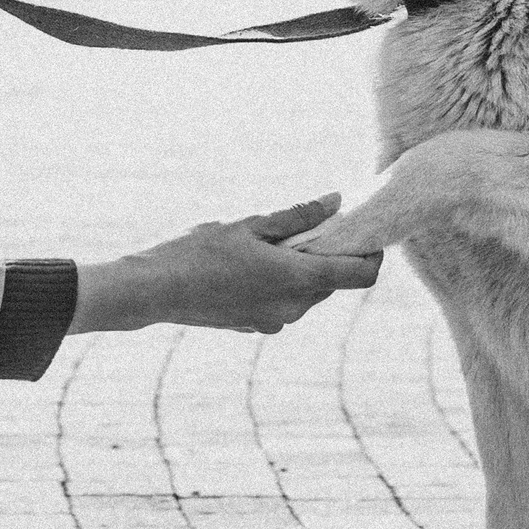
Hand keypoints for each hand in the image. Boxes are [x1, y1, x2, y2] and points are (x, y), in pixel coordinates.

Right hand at [73, 194, 382, 335]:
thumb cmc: (200, 251)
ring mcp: (275, 322)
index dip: (373, 256)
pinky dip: (282, 286)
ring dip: (304, 271)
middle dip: (330, 257)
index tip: (366, 236)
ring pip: (308, 294)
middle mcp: (294, 307)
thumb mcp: (250, 225)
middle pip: (333, 283)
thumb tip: (335, 201)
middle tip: (312, 229)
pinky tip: (253, 266)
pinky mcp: (256, 327)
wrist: (155, 291)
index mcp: (298, 279)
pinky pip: (284, 305)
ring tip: (274, 244)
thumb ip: (297, 216)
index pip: (362, 276)